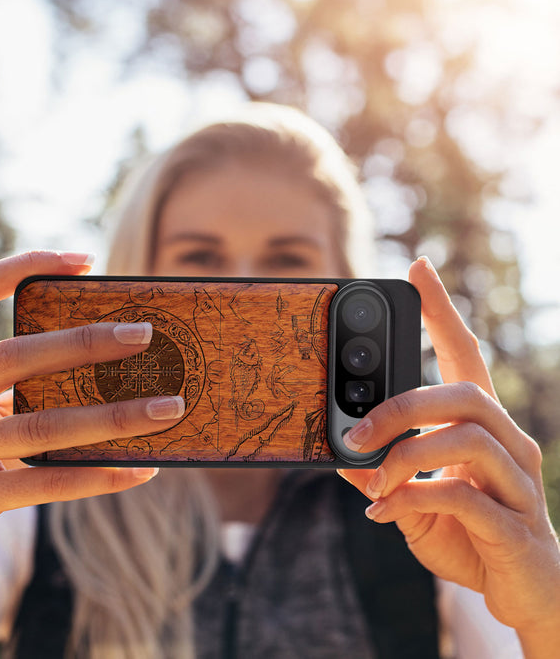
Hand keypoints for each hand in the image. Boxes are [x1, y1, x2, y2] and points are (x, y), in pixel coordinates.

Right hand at [0, 251, 183, 598]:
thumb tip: (109, 360)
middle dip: (84, 342)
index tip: (84, 260)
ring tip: (167, 409)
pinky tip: (139, 470)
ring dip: (112, 417)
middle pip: (11, 356)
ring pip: (37, 426)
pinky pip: (42, 483)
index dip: (22, 266)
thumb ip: (16, 386)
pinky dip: (97, 476)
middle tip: (144, 334)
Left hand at [338, 257, 559, 649]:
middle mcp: (509, 443)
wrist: (523, 594)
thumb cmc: (469, 535)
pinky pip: (464, 497)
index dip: (442, 311)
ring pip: (466, 438)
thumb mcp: (413, 499)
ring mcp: (519, 482)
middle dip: (402, 406)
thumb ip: (382, 474)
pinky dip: (413, 499)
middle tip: (355, 431)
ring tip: (372, 481)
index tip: (418, 268)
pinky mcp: (516, 525)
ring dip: (405, 456)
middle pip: (464, 393)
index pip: (465, 355)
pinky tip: (384, 513)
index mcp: (482, 427)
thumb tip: (339, 454)